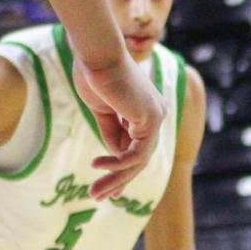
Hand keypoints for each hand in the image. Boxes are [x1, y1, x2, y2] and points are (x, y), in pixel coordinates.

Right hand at [72, 55, 165, 200]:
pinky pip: (136, 153)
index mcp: (145, 112)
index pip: (137, 147)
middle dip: (119, 179)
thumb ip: (111, 130)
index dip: (119, 167)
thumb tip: (115, 154)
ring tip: (96, 192)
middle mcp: (155, 115)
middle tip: (99, 196)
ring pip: (138, 160)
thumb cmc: (95, 72)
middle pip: (140, 158)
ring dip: (116, 178)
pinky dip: (117, 163)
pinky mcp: (149, 119)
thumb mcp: (102, 109)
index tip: (102, 181)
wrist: (97, 53)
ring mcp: (155, 118)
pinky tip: (98, 166)